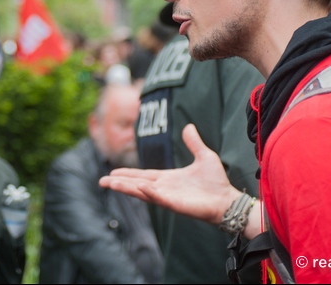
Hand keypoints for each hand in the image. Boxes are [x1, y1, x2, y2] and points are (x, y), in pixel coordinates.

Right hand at [98, 123, 244, 224]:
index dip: (127, 174)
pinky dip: (149, 193)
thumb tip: (188, 126)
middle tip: (102, 181)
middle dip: (119, 182)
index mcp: (168, 178)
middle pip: (136, 184)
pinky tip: (138, 187)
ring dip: (126, 187)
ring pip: (142, 192)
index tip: (112, 172)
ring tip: (110, 183)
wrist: (227, 198)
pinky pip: (159, 198)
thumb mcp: (204, 155)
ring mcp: (168, 197)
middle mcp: (164, 188)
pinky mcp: (175, 204)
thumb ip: (194, 142)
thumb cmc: (216, 182)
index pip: (143, 175)